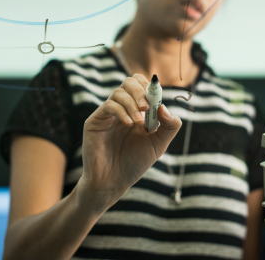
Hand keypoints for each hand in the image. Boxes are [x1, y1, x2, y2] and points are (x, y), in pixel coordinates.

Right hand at [77, 73, 182, 212]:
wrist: (112, 182)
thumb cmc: (134, 164)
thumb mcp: (158, 145)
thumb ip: (169, 126)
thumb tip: (166, 107)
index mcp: (137, 110)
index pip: (143, 86)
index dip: (151, 88)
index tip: (158, 99)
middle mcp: (122, 108)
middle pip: (129, 82)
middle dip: (140, 90)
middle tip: (147, 106)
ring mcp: (108, 114)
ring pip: (119, 92)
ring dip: (132, 103)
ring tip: (139, 122)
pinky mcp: (95, 121)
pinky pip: (108, 106)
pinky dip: (121, 111)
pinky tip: (129, 123)